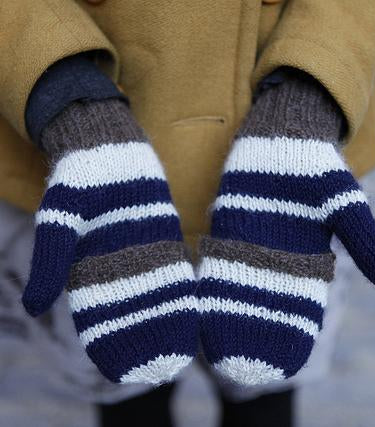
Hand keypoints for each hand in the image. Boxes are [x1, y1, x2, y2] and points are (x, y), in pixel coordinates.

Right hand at [23, 100, 198, 383]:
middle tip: (161, 367)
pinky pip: (173, 262)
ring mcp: (141, 245)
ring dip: (165, 316)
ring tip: (181, 347)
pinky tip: (192, 306)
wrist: (106, 144)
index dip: (110, 338)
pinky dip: (180, 285)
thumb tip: (33, 307)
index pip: (99, 310)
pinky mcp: (162, 229)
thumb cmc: (77, 177)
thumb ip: (49, 260)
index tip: (124, 369)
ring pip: (154, 288)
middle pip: (131, 305)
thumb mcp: (59, 217)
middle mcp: (117, 258)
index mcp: (88, 261)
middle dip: (144, 334)